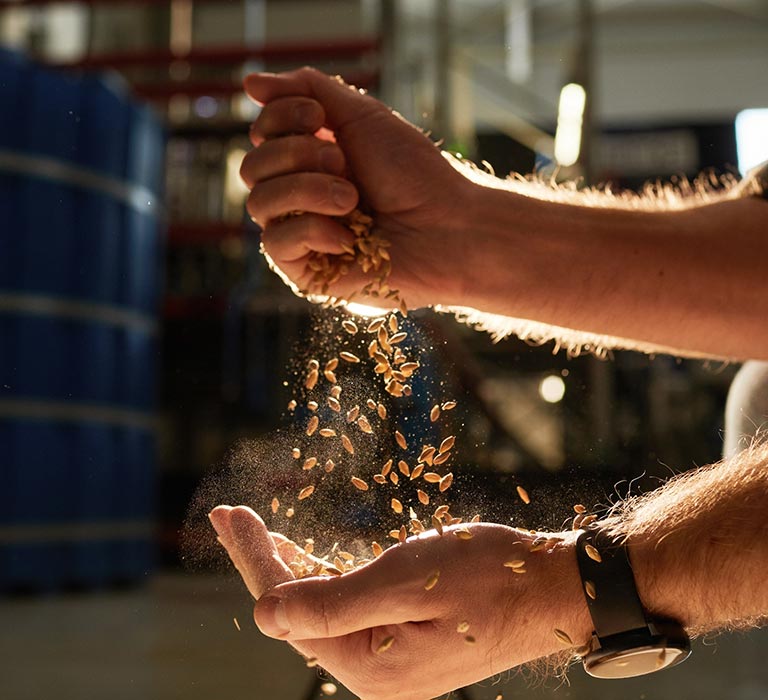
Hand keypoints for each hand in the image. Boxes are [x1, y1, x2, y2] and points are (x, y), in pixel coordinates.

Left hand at [209, 505, 590, 699]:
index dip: (255, 558)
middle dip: (263, 559)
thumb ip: (333, 603)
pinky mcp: (404, 641)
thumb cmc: (489, 577)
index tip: (228, 515)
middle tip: (229, 516)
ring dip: (290, 566)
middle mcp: (373, 672)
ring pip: (320, 608)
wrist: (554, 590)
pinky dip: (324, 576)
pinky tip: (307, 555)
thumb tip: (265, 614)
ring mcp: (389, 659)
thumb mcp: (408, 581)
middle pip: (298, 609)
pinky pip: (348, 608)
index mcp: (369, 665)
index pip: (289, 607)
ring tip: (255, 531)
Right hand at [240, 67, 475, 309]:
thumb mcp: (363, 118)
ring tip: (352, 199)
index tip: (320, 118)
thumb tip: (249, 83)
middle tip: (344, 162)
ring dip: (307, 190)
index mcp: (311, 160)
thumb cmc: (415, 175)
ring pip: (258, 203)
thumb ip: (308, 90)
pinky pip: (275, 244)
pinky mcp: (306, 273)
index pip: (261, 133)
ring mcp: (301, 236)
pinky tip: (347, 238)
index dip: (282, 117)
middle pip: (252, 167)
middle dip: (297, 154)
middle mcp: (300, 197)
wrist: (447, 227)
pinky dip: (311, 230)